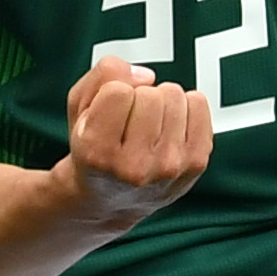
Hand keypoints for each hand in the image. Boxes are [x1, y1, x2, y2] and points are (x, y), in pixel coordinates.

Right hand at [62, 53, 214, 225]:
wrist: (113, 199)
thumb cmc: (94, 148)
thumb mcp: (78, 109)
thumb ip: (102, 76)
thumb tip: (146, 76)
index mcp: (96, 154)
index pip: (118, 91)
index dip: (112, 92)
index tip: (109, 113)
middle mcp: (134, 167)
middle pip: (150, 94)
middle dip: (139, 97)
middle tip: (130, 120)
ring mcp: (169, 167)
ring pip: (174, 95)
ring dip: (162, 101)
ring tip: (149, 125)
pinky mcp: (196, 162)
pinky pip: (198, 103)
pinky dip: (184, 106)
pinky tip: (169, 127)